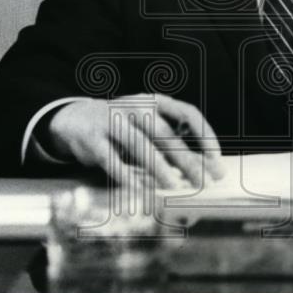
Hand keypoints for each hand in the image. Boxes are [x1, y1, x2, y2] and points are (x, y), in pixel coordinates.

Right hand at [43, 93, 225, 188]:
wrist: (76, 118)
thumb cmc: (124, 126)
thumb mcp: (147, 125)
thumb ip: (171, 141)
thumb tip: (202, 168)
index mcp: (154, 101)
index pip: (186, 112)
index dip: (204, 134)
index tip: (216, 157)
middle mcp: (135, 107)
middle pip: (164, 132)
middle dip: (186, 158)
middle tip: (204, 181)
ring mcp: (112, 121)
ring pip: (139, 145)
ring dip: (159, 168)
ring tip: (175, 187)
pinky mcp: (92, 139)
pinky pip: (111, 160)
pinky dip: (126, 177)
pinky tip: (139, 191)